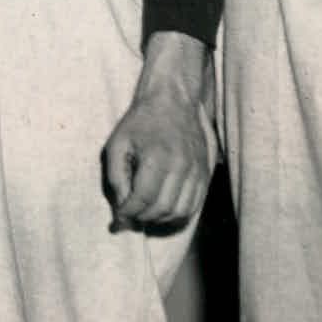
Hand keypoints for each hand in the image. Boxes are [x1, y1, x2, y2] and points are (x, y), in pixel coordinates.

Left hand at [102, 32, 214, 230]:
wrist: (172, 102)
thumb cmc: (140, 122)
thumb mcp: (117, 143)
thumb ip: (116, 176)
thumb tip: (121, 206)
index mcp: (157, 158)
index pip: (143, 199)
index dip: (128, 212)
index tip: (118, 217)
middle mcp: (181, 167)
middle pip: (163, 208)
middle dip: (143, 218)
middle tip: (130, 216)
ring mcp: (197, 171)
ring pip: (181, 212)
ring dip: (161, 219)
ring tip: (145, 213)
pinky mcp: (205, 174)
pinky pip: (195, 205)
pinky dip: (179, 214)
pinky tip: (164, 209)